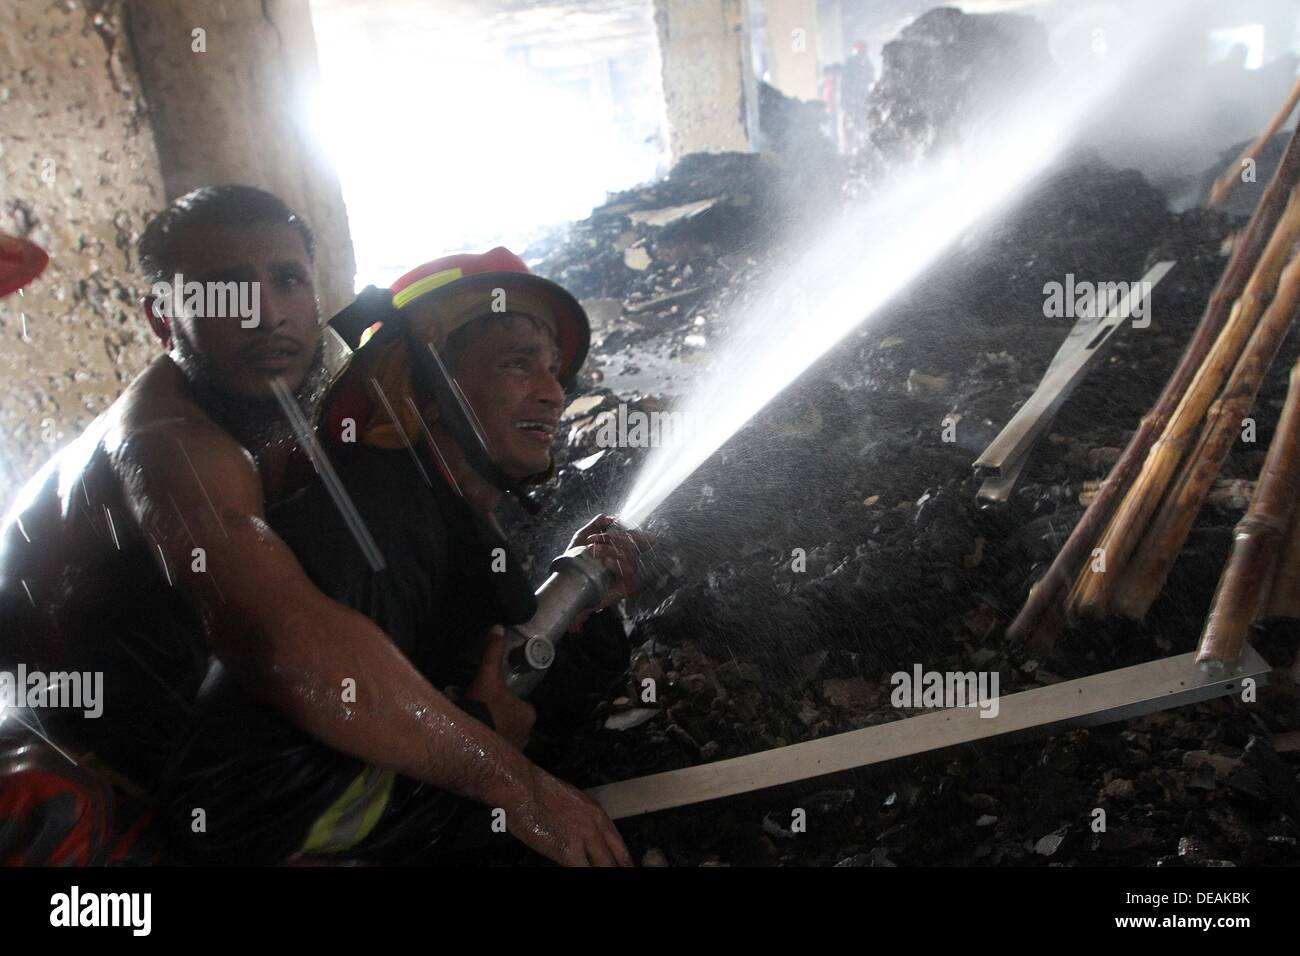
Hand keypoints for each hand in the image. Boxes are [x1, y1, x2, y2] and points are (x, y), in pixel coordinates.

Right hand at [462, 626, 535, 749]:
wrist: (466, 740)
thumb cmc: (482, 707)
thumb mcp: (486, 675)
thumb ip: (492, 652)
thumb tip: (498, 627)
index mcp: (528, 713)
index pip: (517, 702)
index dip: (500, 699)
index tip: (484, 698)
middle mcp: (527, 734)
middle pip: (510, 719)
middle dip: (496, 716)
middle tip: (476, 711)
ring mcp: (515, 752)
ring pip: (503, 736)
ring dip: (491, 732)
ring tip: (472, 727)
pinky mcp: (502, 765)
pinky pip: (496, 751)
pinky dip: (487, 747)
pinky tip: (472, 742)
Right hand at [506, 764, 632, 866]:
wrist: (522, 786)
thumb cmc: (536, 791)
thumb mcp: (569, 802)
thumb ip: (580, 821)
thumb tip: (580, 836)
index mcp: (597, 814)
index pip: (620, 847)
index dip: (624, 861)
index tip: (625, 867)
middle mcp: (596, 827)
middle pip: (616, 860)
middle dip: (618, 869)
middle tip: (621, 874)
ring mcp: (584, 839)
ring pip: (605, 867)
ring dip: (604, 871)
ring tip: (609, 879)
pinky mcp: (568, 851)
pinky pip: (585, 871)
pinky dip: (586, 874)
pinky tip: (580, 871)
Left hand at [567, 515, 652, 630]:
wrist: (569, 585)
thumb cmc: (577, 564)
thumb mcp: (583, 538)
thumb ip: (596, 525)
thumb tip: (608, 517)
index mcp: (621, 548)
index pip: (635, 536)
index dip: (627, 528)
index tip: (613, 524)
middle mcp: (628, 560)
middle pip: (631, 544)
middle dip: (611, 539)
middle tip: (592, 541)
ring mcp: (629, 574)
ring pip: (629, 557)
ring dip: (610, 550)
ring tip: (593, 551)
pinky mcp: (627, 587)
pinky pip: (629, 573)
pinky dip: (618, 565)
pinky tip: (606, 562)